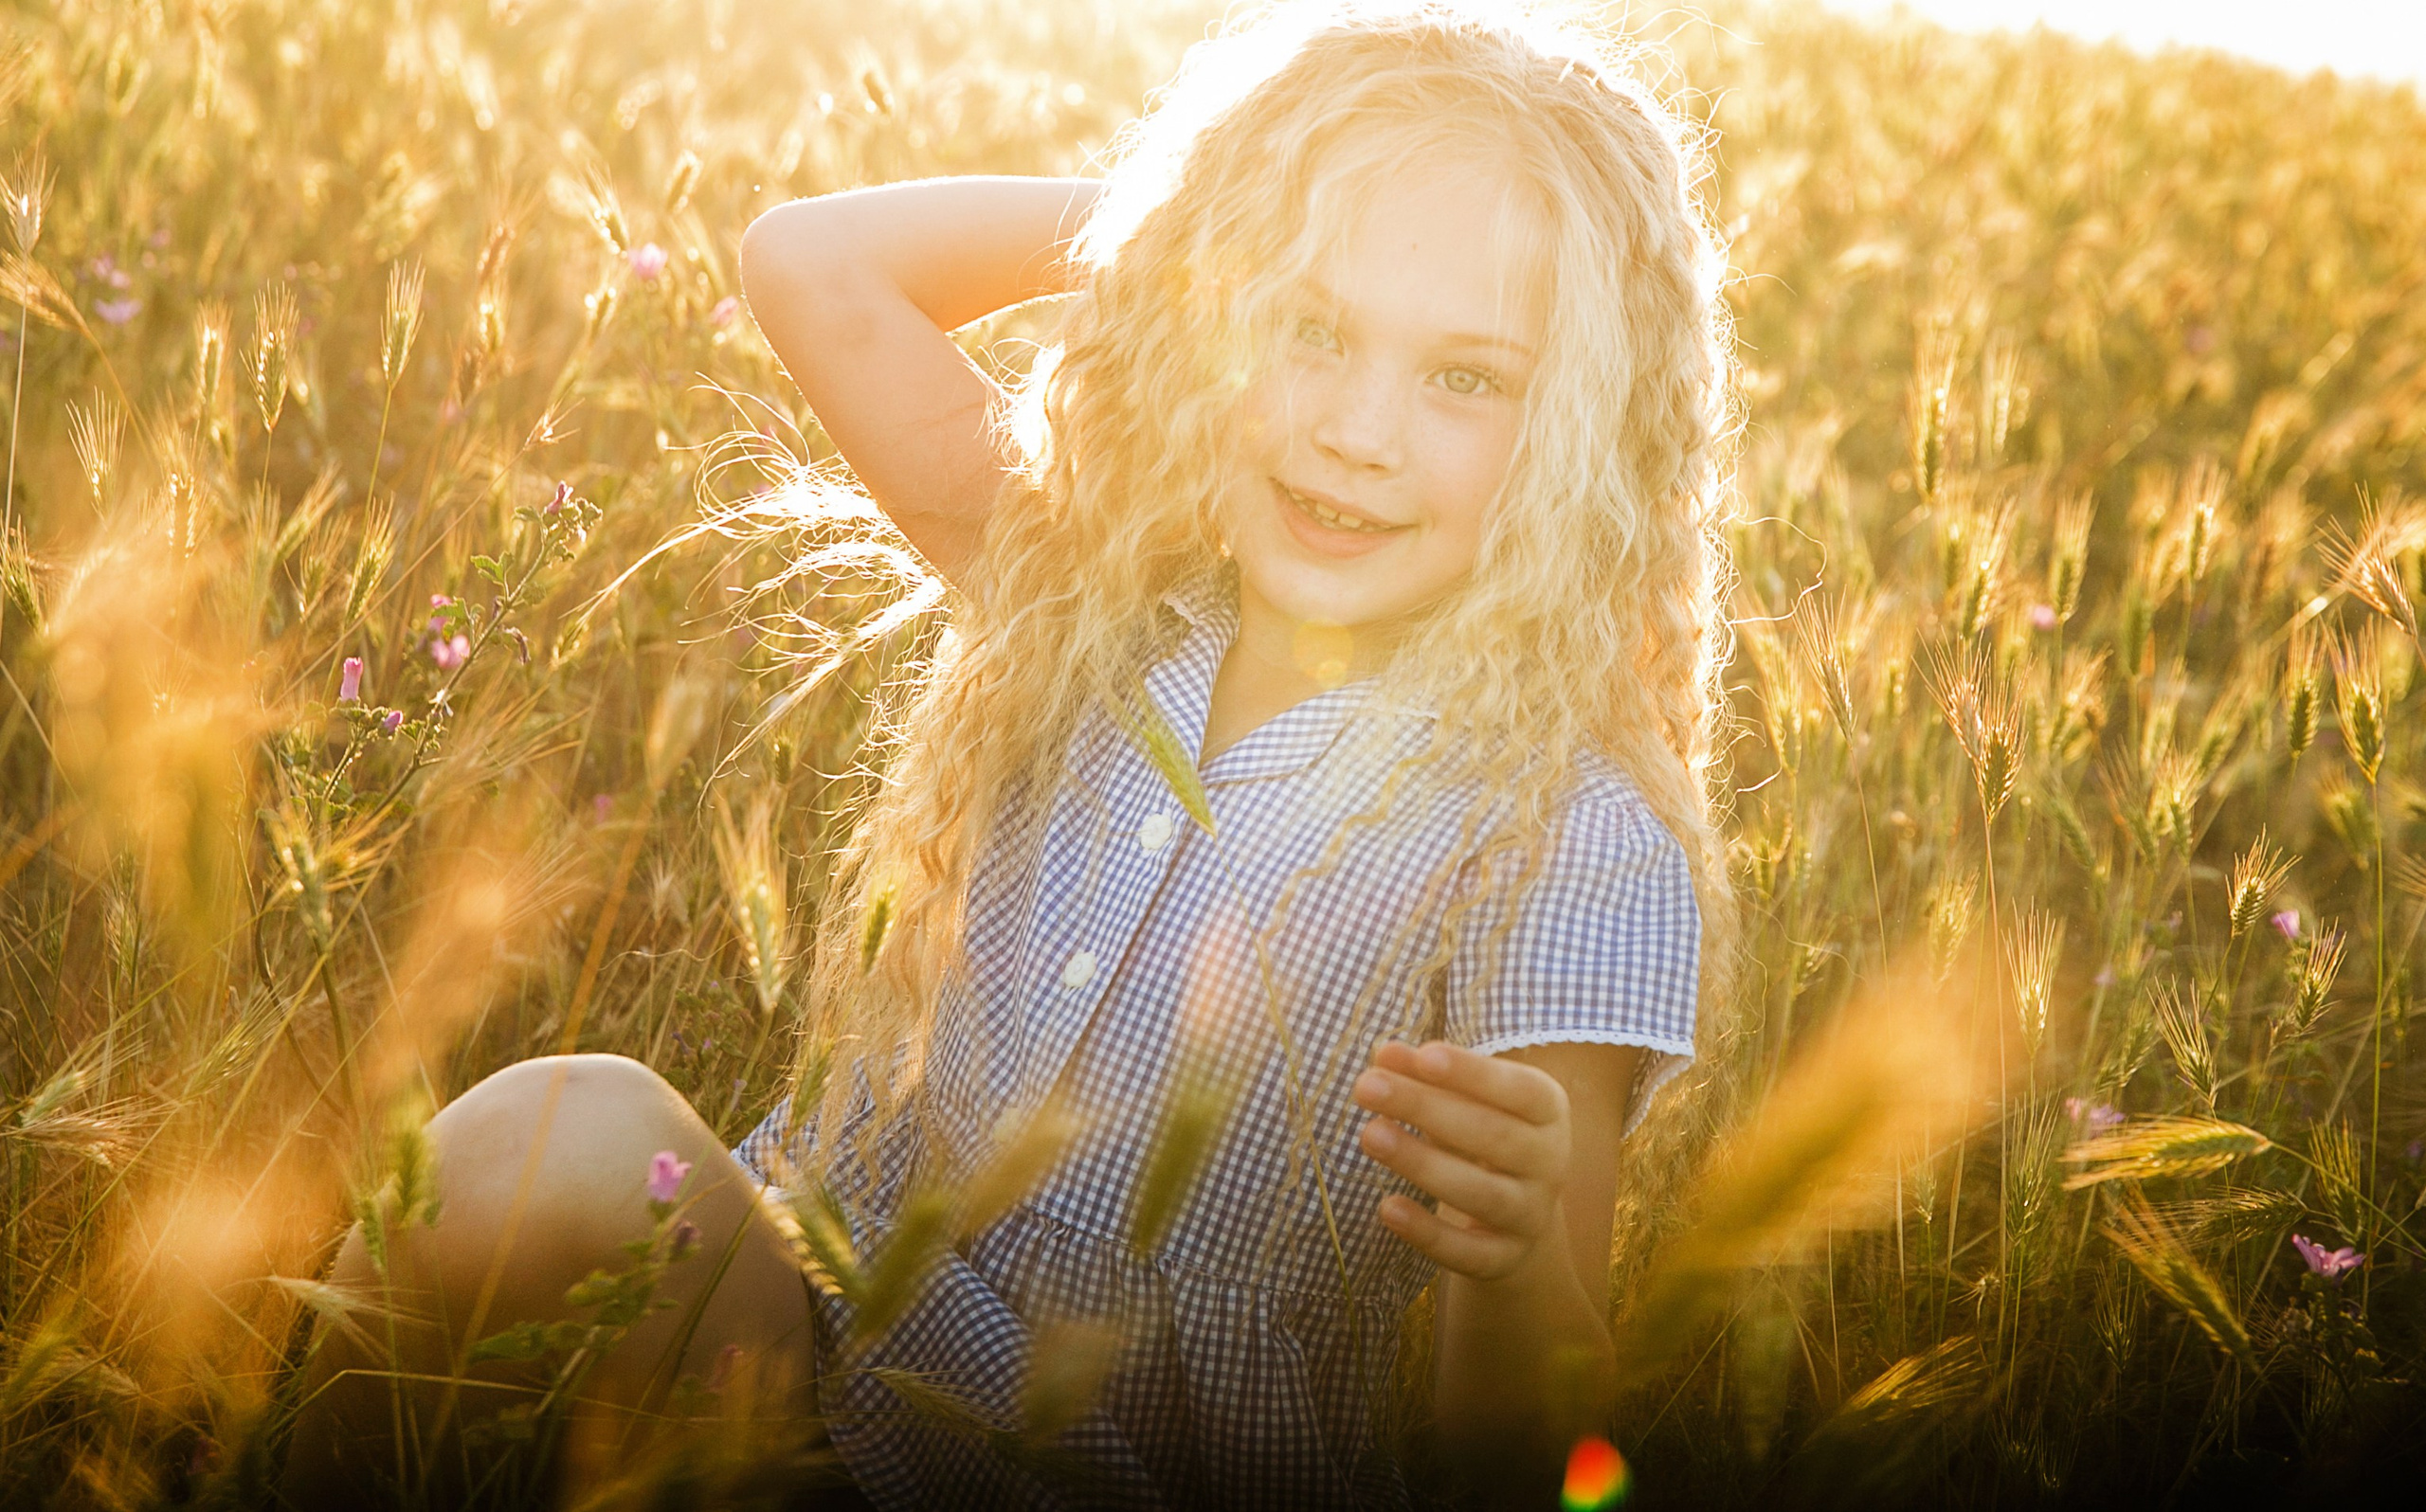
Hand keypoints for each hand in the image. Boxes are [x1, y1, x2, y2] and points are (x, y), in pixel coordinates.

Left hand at [1350, 1040, 1571, 1280]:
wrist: (1515, 1221)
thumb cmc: (1482, 1140)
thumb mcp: (1466, 1101)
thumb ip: (1427, 1076)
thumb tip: (1385, 1054)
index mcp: (1548, 1112)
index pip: (1520, 1090)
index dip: (1473, 1073)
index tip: (1424, 1056)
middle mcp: (1549, 1163)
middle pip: (1492, 1135)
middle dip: (1426, 1108)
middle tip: (1367, 1086)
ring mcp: (1530, 1216)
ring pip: (1482, 1193)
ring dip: (1422, 1163)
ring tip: (1370, 1135)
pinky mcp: (1504, 1259)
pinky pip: (1468, 1252)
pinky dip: (1428, 1234)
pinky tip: (1388, 1208)